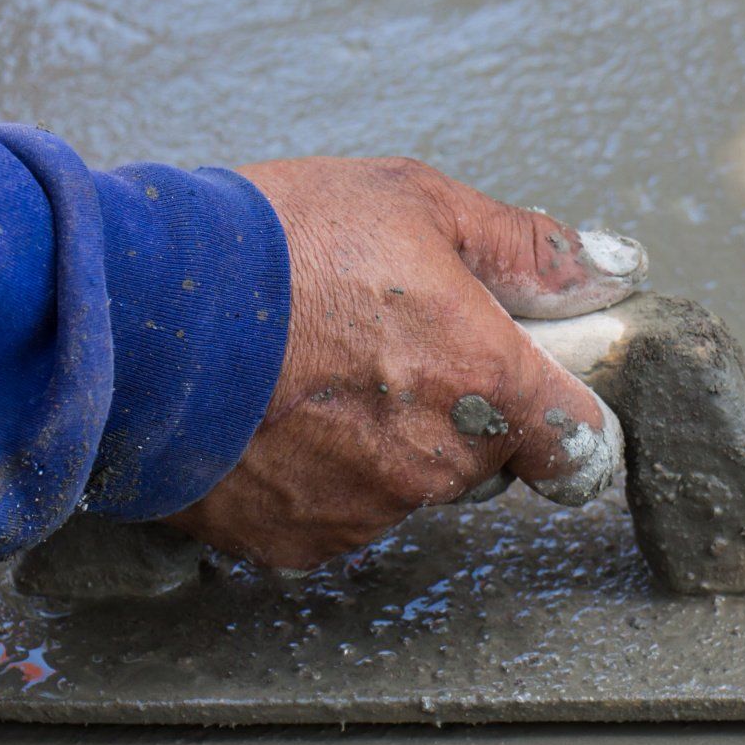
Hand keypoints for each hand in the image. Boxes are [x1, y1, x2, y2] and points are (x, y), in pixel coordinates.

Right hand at [166, 156, 646, 569]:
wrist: (132, 313)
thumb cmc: (275, 243)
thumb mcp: (414, 202)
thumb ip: (526, 248)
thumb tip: (612, 267)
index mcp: (488, 379)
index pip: (584, 448)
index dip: (565, 418)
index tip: (537, 396)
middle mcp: (439, 462)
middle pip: (486, 459)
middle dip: (456, 411)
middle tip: (382, 345)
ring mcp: (367, 511)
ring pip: (409, 487)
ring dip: (381, 444)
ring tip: (311, 371)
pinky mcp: (296, 542)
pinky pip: (336, 515)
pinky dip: (314, 477)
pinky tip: (271, 415)